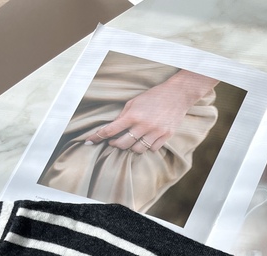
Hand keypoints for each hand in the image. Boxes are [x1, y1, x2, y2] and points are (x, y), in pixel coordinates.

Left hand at [80, 70, 217, 153]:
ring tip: (131, 141)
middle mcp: (143, 125)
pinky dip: (147, 147)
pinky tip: (146, 141)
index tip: (89, 141)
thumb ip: (123, 116)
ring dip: (131, 147)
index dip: (98, 136)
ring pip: (137, 150)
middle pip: (123, 144)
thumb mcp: (134, 102)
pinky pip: (152, 149)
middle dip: (115, 144)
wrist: (177, 94)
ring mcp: (155, 132)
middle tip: (113, 142)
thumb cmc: (154, 96)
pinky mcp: (165, 136)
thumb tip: (113, 128)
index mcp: (133, 115)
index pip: (111, 130)